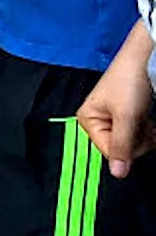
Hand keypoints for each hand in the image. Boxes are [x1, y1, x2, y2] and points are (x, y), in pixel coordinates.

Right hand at [78, 25, 155, 177]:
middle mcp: (97, 120)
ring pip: (132, 144)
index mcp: (87, 119)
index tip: (138, 134)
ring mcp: (113, 119)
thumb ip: (122, 146)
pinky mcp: (126, 117)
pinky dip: (147, 131)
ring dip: (145, 136)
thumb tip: (117, 174)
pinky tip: (149, 121)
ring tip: (146, 120)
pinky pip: (138, 136)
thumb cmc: (128, 82)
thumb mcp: (126, 117)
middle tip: (142, 124)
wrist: (144, 61)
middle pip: (121, 149)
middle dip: (138, 141)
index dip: (127, 148)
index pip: (109, 151)